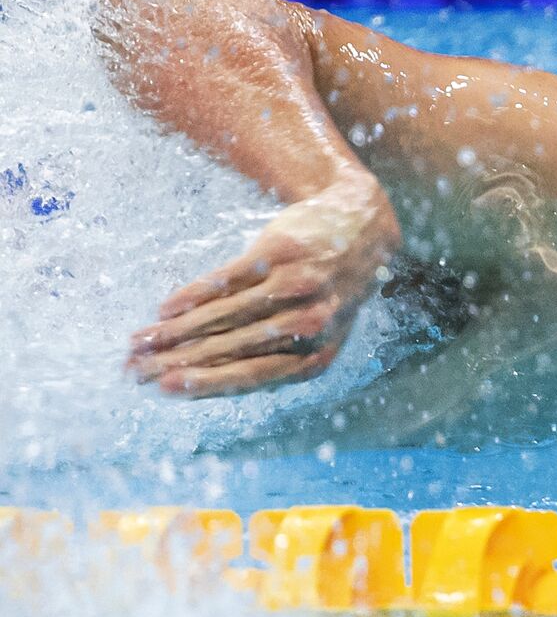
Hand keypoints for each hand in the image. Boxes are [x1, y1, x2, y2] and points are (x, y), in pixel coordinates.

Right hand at [128, 175, 400, 397]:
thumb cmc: (326, 293)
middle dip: (177, 361)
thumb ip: (270, 357)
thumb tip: (206, 380)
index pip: (251, 376)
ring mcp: (295, 287)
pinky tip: (166, 308)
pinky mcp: (279, 254)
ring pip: (224, 316)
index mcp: (317, 357)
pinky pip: (228, 280)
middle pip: (230, 348)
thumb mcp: (314, 333)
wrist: (360, 228)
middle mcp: (309, 325)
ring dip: (176, 331)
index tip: (163, 389)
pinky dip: (194, 295)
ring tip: (141, 341)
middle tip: (135, 369)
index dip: (204, 383)